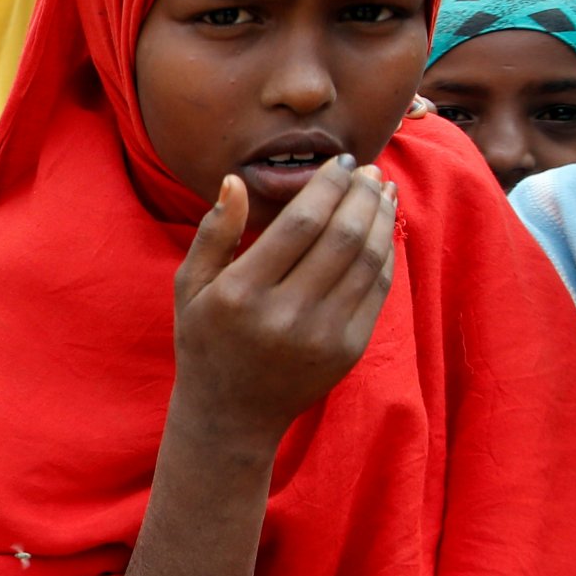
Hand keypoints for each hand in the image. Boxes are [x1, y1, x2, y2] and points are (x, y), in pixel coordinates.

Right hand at [171, 159, 395, 451]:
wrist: (231, 413)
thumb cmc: (205, 340)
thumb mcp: (190, 287)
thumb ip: (213, 233)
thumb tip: (236, 181)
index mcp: (241, 294)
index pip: (300, 223)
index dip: (327, 186)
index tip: (339, 162)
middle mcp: (284, 315)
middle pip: (342, 236)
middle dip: (361, 194)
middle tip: (368, 170)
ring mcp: (321, 335)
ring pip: (367, 259)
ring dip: (380, 218)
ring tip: (381, 191)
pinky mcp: (347, 350)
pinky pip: (376, 289)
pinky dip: (384, 252)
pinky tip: (381, 228)